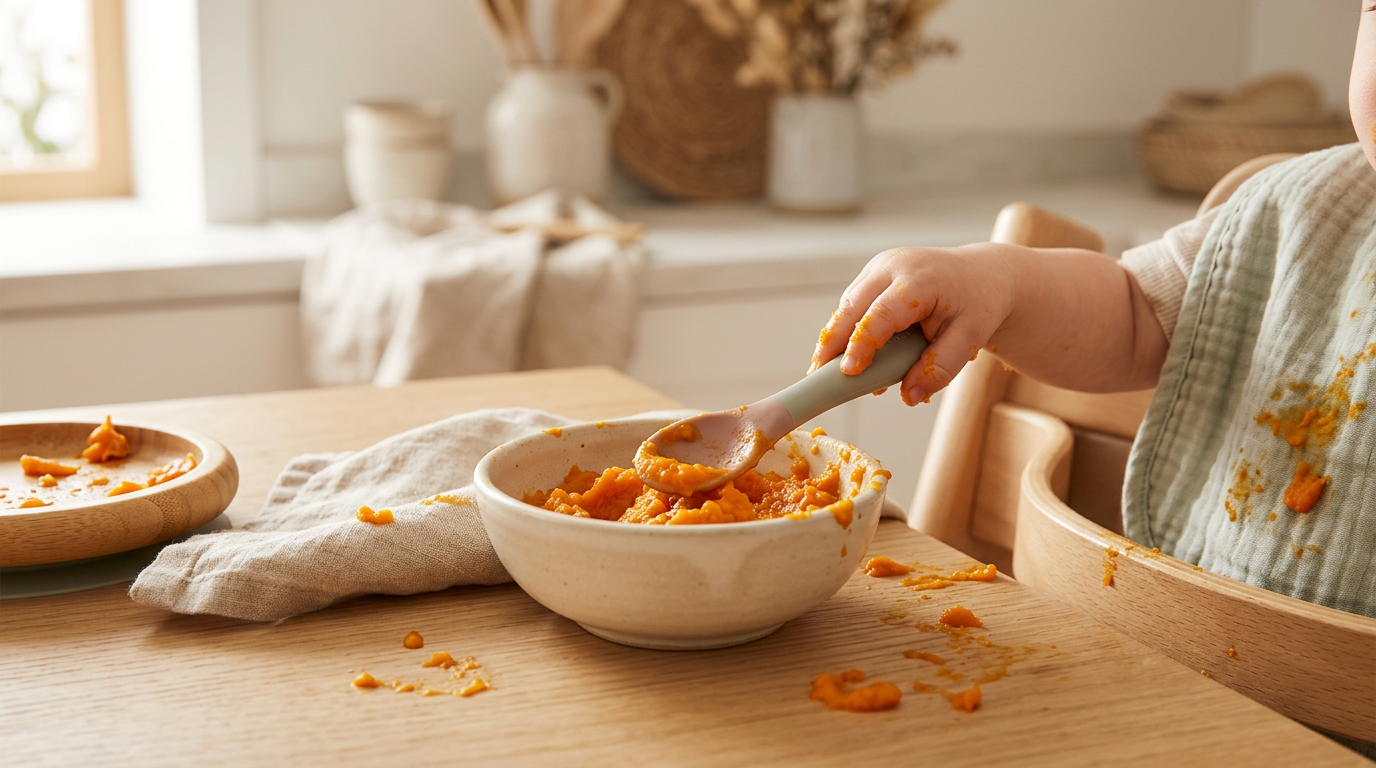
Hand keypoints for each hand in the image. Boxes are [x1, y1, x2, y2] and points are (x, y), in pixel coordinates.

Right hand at [809, 244, 1016, 405]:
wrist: (981, 274)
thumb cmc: (977, 304)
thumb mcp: (969, 339)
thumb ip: (940, 367)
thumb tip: (910, 396)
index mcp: (919, 279)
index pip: (881, 314)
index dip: (861, 344)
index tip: (847, 372)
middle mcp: (893, 266)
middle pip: (852, 307)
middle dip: (832, 343)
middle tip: (816, 377)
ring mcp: (880, 267)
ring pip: (847, 305)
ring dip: (835, 338)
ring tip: (824, 371)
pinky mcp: (873, 274)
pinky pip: (853, 304)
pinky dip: (847, 330)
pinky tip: (845, 356)